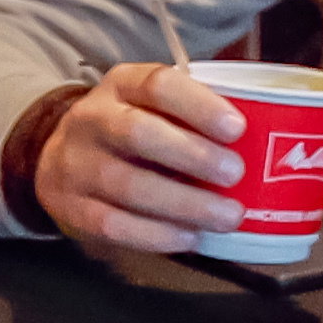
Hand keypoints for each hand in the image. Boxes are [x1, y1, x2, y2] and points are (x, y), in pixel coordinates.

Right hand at [29, 61, 254, 253]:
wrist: (57, 156)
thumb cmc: (131, 128)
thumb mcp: (152, 105)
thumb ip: (194, 114)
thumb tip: (265, 138)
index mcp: (122, 85)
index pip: (158, 84)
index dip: (199, 105)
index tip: (237, 128)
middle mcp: (93, 119)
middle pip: (139, 134)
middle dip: (193, 156)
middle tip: (235, 174)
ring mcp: (77, 164)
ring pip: (128, 185)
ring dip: (184, 205)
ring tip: (227, 216)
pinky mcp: (71, 207)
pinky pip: (113, 225)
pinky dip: (157, 235)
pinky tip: (191, 238)